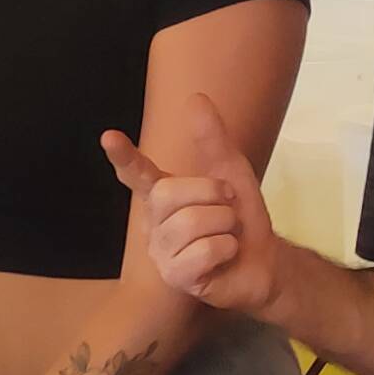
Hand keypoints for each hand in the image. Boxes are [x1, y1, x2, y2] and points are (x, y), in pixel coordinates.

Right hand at [103, 95, 281, 314]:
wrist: (264, 260)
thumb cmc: (241, 218)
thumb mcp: (231, 172)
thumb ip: (212, 138)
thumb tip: (196, 98)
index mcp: (162, 195)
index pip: (136, 174)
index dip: (124, 157)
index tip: (109, 137)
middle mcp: (154, 223)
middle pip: (169, 193)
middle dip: (210, 194)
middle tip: (228, 207)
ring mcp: (162, 253)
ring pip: (189, 223)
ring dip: (223, 224)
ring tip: (227, 234)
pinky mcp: (176, 277)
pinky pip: (202, 252)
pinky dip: (225, 249)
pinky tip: (225, 255)